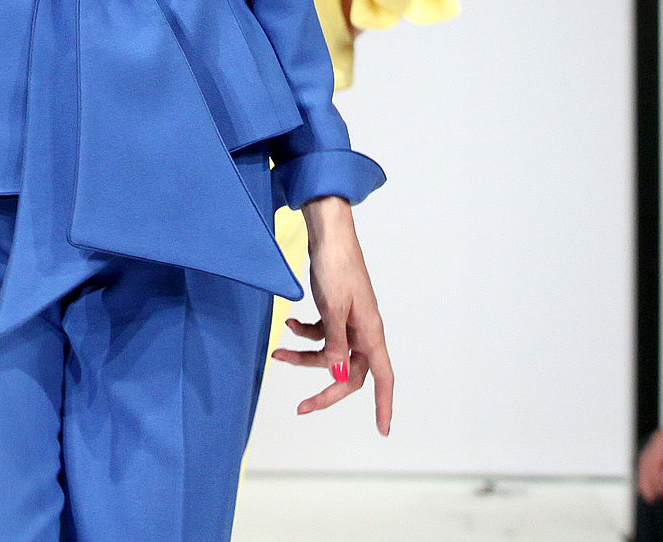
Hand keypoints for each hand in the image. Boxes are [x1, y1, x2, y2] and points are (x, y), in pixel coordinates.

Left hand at [268, 197, 393, 434]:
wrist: (327, 232)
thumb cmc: (335, 265)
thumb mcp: (333, 309)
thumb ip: (336, 345)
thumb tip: (341, 376)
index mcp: (370, 330)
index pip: (383, 376)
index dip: (385, 404)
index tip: (383, 430)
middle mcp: (364, 328)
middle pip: (351, 372)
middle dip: (325, 388)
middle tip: (301, 406)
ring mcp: (349, 319)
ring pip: (331, 353)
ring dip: (305, 357)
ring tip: (277, 352)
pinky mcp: (336, 309)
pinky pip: (323, 333)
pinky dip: (305, 333)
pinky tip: (290, 322)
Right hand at [636, 418, 662, 502]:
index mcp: (661, 440)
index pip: (652, 463)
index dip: (654, 480)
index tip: (662, 494)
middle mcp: (656, 443)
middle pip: (645, 465)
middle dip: (646, 483)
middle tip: (652, 499)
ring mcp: (658, 447)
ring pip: (646, 466)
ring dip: (646, 481)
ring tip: (650, 497)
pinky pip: (651, 466)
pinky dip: (650, 477)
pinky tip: (651, 487)